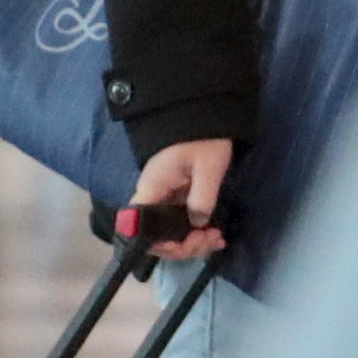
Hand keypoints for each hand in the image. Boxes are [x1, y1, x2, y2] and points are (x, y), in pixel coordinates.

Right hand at [127, 136, 232, 258]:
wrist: (203, 112)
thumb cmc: (204, 137)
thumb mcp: (208, 167)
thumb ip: (201, 197)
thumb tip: (197, 224)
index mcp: (153, 188)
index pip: (140, 228)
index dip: (161, 244)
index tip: (190, 243)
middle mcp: (153, 195)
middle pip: (156, 235)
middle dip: (184, 245)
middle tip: (213, 239)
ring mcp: (164, 196)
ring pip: (169, 230)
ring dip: (192, 241)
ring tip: (217, 238)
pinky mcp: (175, 194)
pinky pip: (179, 220)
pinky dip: (195, 230)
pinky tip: (213, 232)